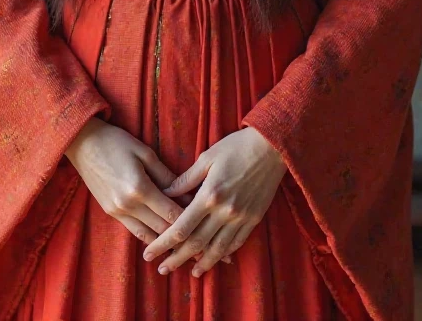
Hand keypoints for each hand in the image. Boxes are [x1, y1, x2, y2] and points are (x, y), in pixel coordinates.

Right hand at [64, 117, 212, 264]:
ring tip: (188, 250)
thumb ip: (166, 176)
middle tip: (204, 246)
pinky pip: (135, 232)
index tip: (208, 229)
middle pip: (162, 230)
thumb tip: (188, 194)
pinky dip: (151, 238)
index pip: (171, 214)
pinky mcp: (111, 213)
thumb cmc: (116, 142)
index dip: (191, 223)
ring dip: (168, 244)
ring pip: (148, 236)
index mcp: (139, 188)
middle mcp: (128, 205)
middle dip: (184, 239)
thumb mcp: (145, 152)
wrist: (83, 143)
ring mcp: (117, 212)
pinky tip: (164, 242)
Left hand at [142, 126, 287, 277]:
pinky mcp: (254, 219)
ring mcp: (241, 217)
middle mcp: (224, 211)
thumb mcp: (207, 157)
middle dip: (176, 259)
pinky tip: (215, 259)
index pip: (181, 227)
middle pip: (196, 243)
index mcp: (209, 195)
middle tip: (162, 269)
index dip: (164, 243)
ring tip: (190, 273)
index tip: (150, 252)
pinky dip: (224, 253)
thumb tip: (165, 192)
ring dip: (202, 263)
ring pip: (218, 249)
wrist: (271, 147)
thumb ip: (186, 179)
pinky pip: (237, 242)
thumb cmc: (236, 147)